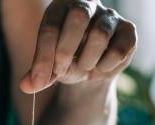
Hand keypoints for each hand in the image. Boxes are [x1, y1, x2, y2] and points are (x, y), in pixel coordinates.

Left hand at [20, 0, 136, 92]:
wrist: (91, 69)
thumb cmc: (65, 61)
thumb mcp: (48, 68)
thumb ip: (37, 75)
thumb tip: (26, 86)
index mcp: (60, 8)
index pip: (50, 26)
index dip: (44, 55)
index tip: (39, 80)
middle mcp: (86, 4)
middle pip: (79, 16)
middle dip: (66, 50)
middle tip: (61, 70)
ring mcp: (109, 16)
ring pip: (100, 34)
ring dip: (87, 61)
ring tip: (83, 68)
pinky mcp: (128, 30)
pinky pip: (118, 50)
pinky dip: (105, 66)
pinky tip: (100, 68)